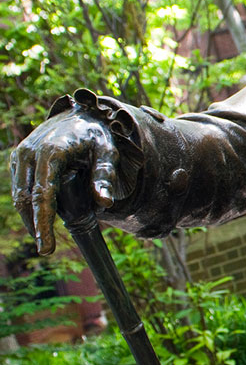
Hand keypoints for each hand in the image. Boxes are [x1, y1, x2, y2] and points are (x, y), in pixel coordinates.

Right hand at [10, 110, 120, 254]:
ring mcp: (21, 153)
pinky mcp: (18, 157)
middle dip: (35, 225)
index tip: (46, 246)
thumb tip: (104, 203)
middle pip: (25, 198)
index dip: (43, 222)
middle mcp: (30, 151)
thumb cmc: (98, 136)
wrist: (80, 116)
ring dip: (29, 216)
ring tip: (45, 235)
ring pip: (19, 194)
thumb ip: (105, 177)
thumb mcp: (109, 153)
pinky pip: (19, 186)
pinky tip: (39, 216)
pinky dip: (27, 203)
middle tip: (47, 248)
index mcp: (52, 151)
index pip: (43, 194)